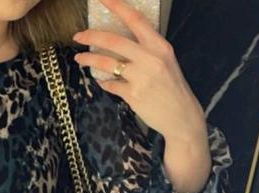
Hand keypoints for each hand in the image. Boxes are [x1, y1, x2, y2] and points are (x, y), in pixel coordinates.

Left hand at [72, 0, 206, 143]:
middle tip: (78, 36)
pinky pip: (111, 85)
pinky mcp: (133, 95)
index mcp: (160, 46)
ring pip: (107, 63)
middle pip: (114, 41)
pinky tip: (101, 81)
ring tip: (79, 59)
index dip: (117, 6)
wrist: (181, 116)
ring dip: (89, 59)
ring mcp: (141, 77)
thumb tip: (122, 43)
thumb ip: (147, 50)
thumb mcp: (165, 61)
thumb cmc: (172, 88)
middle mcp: (150, 58)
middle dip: (91, 36)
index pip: (135, 19)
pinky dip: (103, 82)